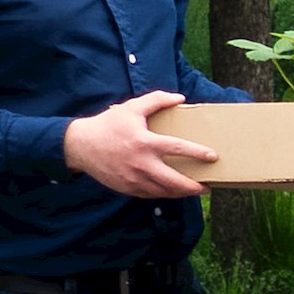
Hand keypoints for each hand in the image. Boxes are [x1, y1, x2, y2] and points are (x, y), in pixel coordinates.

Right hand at [59, 89, 217, 200]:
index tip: (213, 157)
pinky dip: (165, 194)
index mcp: (144, 142)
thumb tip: (180, 98)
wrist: (80, 146)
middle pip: (174, 181)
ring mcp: (133, 179)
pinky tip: (173, 191)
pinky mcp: (127, 188)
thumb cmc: (108, 125)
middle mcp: (141, 164)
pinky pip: (151, 195)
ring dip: (181, 193)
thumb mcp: (131, 108)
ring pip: (164, 192)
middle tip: (207, 186)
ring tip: (194, 190)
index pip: (177, 149)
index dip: (197, 153)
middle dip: (193, 187)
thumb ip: (156, 100)